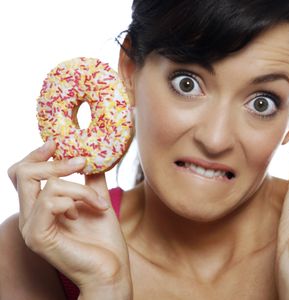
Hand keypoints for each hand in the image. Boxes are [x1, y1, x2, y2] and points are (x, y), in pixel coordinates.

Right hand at [8, 141, 131, 293]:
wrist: (112, 271)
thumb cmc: (104, 241)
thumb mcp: (97, 202)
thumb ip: (90, 180)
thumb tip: (93, 155)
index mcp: (39, 209)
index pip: (22, 174)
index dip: (37, 154)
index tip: (57, 142)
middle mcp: (30, 217)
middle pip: (23, 173)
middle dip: (56, 162)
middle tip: (81, 163)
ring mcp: (31, 228)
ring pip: (46, 185)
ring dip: (80, 188)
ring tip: (98, 204)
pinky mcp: (39, 236)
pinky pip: (51, 201)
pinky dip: (76, 199)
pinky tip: (88, 213)